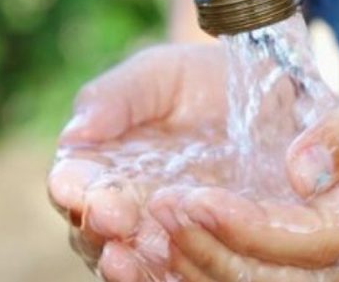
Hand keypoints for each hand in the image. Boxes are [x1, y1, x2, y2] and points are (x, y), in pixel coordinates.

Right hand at [48, 43, 231, 281]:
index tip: (80, 188)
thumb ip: (116, 97)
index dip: (74, 188)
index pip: (73, 184)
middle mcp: (123, 209)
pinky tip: (176, 273)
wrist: (265, 94)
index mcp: (100, 166)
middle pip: (95, 232)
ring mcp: (163, 235)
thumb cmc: (199, 80)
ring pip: (134, 262)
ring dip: (131, 264)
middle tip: (114, 220)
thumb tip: (74, 134)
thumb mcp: (159, 75)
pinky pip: (183, 275)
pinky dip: (173, 277)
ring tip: (130, 257)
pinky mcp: (205, 251)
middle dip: (99, 228)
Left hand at [147, 32, 338, 280]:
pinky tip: (164, 244)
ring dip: (205, 266)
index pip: (324, 236)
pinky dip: (213, 262)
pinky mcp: (325, 251)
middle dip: (215, 253)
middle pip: (290, 278)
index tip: (194, 200)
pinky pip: (267, 273)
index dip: (255, 229)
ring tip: (146, 233)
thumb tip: (301, 171)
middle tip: (156, 213)